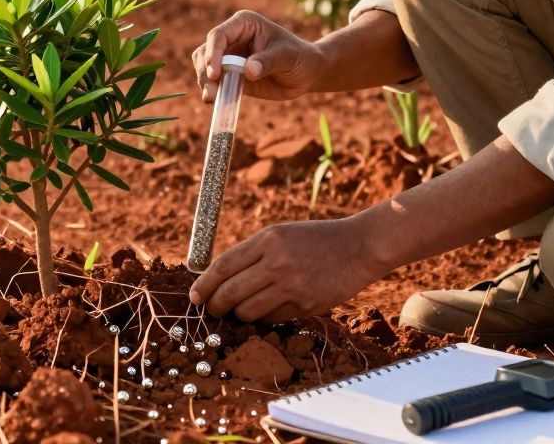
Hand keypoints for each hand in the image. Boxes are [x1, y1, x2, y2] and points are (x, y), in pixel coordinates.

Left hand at [188, 216, 389, 321]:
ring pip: (248, 311)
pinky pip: (272, 318)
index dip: (204, 285)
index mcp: (268, 240)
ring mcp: (293, 286)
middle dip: (215, 306)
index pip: (223, 266)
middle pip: (231, 293)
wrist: (358, 247)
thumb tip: (219, 281)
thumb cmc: (315, 239)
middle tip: (212, 310)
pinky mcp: (306, 306)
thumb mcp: (280, 235)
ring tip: (242, 308)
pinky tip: (272, 306)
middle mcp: (278, 263)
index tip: (194, 297)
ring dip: (240, 314)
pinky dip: (265, 317)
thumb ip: (252, 254)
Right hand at [191, 10, 323, 101]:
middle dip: (205, 71)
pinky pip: (214, 82)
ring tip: (211, 98)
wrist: (307, 74)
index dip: (213, 53)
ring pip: (204, 67)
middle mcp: (232, 38)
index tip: (215, 73)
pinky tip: (213, 101)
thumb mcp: (288, 57)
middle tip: (211, 90)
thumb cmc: (300, 58)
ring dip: (204, 82)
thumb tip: (248, 70)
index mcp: (244, 24)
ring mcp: (229, 57)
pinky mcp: (230, 75)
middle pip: (206, 52)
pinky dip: (211, 91)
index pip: (219, 35)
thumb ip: (268, 61)